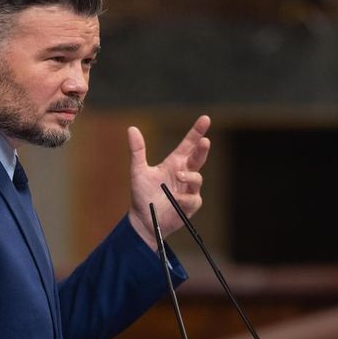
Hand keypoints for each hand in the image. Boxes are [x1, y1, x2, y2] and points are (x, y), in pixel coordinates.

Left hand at [127, 115, 210, 248]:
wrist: (144, 220)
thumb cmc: (142, 195)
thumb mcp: (138, 171)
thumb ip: (137, 150)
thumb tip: (132, 128)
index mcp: (174, 162)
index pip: (188, 144)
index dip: (197, 131)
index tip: (205, 119)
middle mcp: (184, 173)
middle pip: (198, 157)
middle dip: (202, 149)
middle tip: (205, 141)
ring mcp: (189, 189)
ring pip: (197, 178)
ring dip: (190, 176)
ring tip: (179, 175)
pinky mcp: (191, 204)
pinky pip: (193, 198)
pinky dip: (185, 197)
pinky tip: (176, 199)